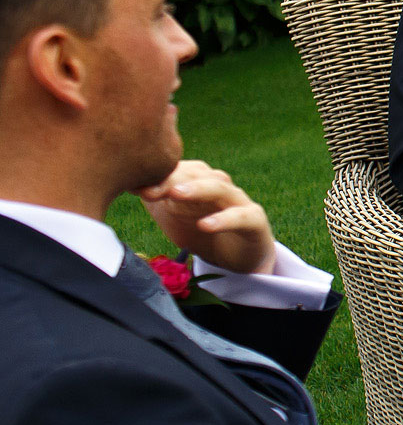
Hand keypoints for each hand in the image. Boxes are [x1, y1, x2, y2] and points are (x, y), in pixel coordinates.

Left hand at [135, 160, 276, 274]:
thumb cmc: (199, 229)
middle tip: (149, 189)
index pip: (177, 170)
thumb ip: (154, 196)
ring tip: (175, 195)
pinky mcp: (255, 220)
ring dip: (198, 189)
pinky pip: (241, 216)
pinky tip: (205, 225)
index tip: (131, 186)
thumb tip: (125, 180)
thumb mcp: (171, 214)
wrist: (237, 254)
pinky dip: (224, 219)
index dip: (156, 176)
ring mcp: (239, 200)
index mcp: (198, 179)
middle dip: (173, 179)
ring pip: (220, 188)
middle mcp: (218, 184)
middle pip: (197, 174)